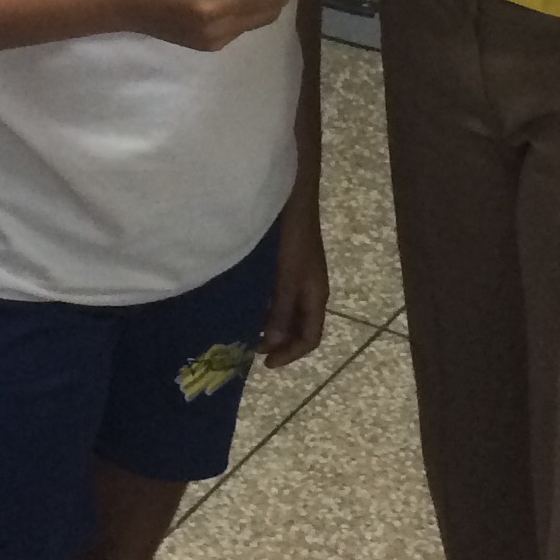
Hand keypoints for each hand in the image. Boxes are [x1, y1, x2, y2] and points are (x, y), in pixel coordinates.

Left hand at [259, 188, 327, 367]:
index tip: (264, 363)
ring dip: (269, 325)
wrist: (293, 196)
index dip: (289, 354)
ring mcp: (298, 277)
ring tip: (244, 329)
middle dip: (277, 342)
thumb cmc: (293, 237)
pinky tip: (246, 303)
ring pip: (286, 312)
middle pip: (298, 328)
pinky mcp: (286, 264)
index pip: (310, 338)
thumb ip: (281, 309)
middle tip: (248, 348)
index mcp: (316, 296)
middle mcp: (309, 290)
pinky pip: (278, 296)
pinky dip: (265, 306)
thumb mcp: (287, 275)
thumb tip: (273, 344)